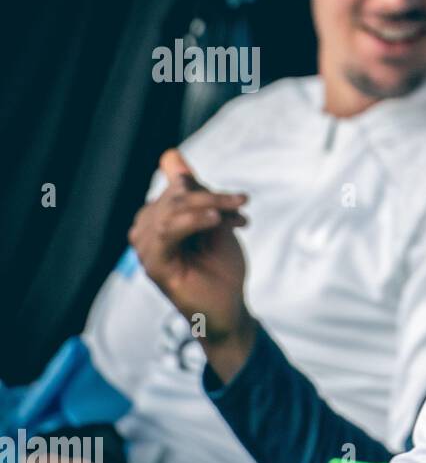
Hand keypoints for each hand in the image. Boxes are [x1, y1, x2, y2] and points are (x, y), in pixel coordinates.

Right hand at [129, 149, 254, 379]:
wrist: (229, 307)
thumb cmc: (220, 267)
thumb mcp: (213, 221)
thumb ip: (195, 191)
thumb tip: (170, 155)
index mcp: (158, 219)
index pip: (177, 188)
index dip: (208, 189)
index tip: (241, 201)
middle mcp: (146, 232)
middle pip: (174, 197)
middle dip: (212, 196)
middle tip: (242, 203)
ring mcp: (147, 249)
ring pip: (171, 210)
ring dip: (208, 206)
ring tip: (234, 215)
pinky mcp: (155, 266)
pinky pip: (166, 233)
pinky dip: (191, 221)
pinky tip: (214, 220)